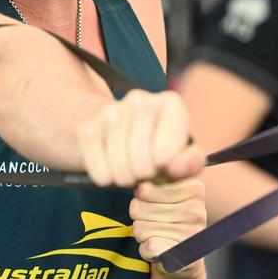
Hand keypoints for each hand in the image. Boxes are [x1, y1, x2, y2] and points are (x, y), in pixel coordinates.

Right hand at [78, 89, 203, 186]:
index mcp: (170, 104)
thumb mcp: (183, 157)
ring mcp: (111, 112)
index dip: (166, 170)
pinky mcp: (87, 128)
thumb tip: (173, 166)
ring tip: (130, 168)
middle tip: (146, 169)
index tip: (165, 163)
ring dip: (126, 178)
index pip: (166, 153)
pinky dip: (106, 178)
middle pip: (143, 162)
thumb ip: (189, 164)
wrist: (124, 136)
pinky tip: (111, 167)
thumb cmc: (161, 148)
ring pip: (120, 168)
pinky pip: (100, 172)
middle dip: (145, 175)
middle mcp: (140, 100)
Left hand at [131, 176, 207, 278]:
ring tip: (157, 234)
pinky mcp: (182, 256)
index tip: (153, 202)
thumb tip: (139, 185)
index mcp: (194, 189)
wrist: (185, 258)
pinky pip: (147, 247)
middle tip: (154, 221)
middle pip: (138, 207)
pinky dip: (146, 250)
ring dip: (142, 233)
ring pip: (140, 228)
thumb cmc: (171, 219)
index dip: (141, 197)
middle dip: (139, 216)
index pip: (144, 188)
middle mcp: (196, 211)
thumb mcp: (166, 194)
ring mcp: (190, 234)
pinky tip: (159, 249)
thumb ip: (154, 182)